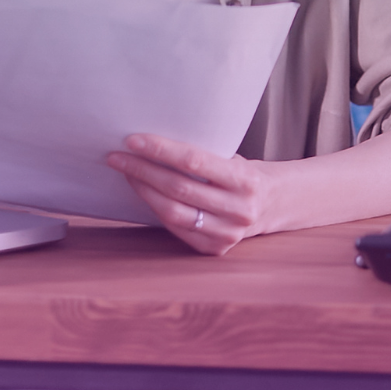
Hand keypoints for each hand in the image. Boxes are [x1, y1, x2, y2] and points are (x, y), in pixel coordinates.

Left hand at [106, 134, 275, 255]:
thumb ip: (203, 156)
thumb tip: (151, 143)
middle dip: (143, 170)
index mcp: (245, 179)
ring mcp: (228, 233)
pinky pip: (176, 229)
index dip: (160, 150)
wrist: (272, 204)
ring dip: (144, 190)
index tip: (133, 140)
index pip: (194, 161)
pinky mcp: (215, 249)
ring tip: (127, 174)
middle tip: (118, 157)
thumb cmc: (244, 174)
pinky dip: (156, 210)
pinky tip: (146, 195)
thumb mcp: (233, 158)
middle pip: (178, 188)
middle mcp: (239, 209)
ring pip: (172, 212)